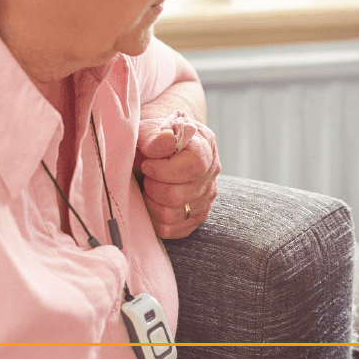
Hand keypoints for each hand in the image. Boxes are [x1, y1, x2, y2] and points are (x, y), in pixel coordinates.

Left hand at [136, 111, 220, 238]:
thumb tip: (166, 141)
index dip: (162, 170)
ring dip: (151, 204)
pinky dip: (155, 219)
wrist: (161, 146)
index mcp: (205, 146)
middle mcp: (211, 173)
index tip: (147, 163)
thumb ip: (156, 136)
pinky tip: (153, 202)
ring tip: (150, 188)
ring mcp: (206, 197)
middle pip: (177, 197)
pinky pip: (172, 230)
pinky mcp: (197, 215)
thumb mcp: (150, 129)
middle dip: (152, 187)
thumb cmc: (153, 137)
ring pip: (171, 216)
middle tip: (147, 177)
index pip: (192, 167)